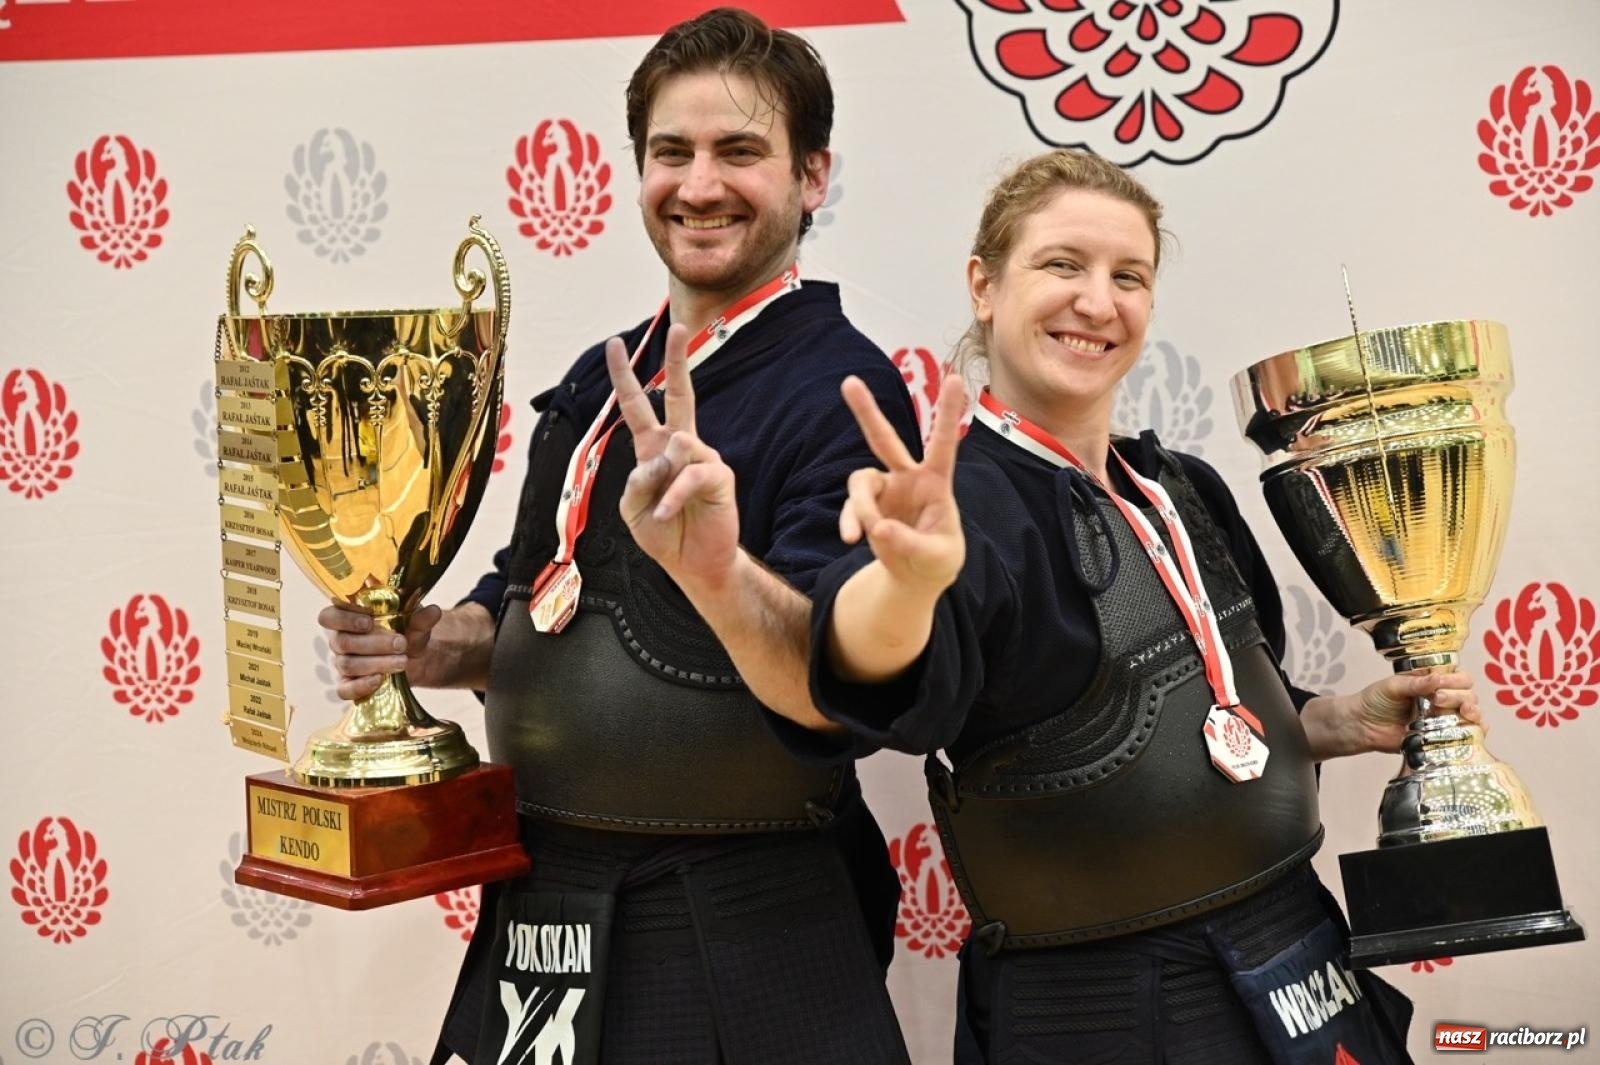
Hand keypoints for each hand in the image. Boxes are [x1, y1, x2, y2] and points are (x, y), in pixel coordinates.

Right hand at [318, 602, 492, 697]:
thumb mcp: (415, 623)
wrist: (412, 656)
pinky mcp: (348, 684)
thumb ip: (421, 618)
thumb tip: (433, 612)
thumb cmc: (405, 631)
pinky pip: (344, 690)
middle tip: (401, 644)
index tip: (368, 622)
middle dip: (373, 644)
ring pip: (347, 664)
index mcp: (348, 618)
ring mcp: (342, 663)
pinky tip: (379, 680)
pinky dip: (360, 686)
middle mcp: (339, 640)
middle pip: (342, 642)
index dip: (344, 619)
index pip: (328, 617)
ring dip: (376, 663)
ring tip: (403, 661)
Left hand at [605, 323, 737, 590]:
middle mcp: (680, 446)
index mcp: (653, 450)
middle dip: (678, 358)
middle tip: (679, 325)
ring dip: (662, 479)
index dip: (625, 375)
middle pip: (679, 394)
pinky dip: (673, 497)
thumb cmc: (663, 534)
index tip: (615, 344)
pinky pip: (691, 474)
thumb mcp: (632, 509)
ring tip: (660, 509)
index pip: (638, 405)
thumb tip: (660, 457)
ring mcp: (702, 458)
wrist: (693, 565)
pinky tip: (666, 514)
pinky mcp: (719, 477)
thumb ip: (637, 482)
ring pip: (678, 444)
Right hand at [838, 373, 966, 595]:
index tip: (955, 378)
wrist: (916, 576)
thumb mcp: (936, 557)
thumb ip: (910, 543)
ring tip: (868, 533)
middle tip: (849, 381)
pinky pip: (851, 508)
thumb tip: (879, 528)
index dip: (948, 412)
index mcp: (936, 482)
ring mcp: (884, 490)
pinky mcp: (867, 507)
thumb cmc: (938, 559)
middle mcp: (908, 478)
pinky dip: (850, 522)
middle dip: (867, 412)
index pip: (943, 443)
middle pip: (885, 439)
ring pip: (860, 481)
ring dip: (860, 505)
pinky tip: (851, 539)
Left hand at [1305, 669, 1482, 759]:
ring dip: (1472, 712)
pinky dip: (1475, 731)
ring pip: (1472, 714)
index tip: (1440, 686)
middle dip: (1460, 697)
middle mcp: (1444, 699)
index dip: (1456, 681)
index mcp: (1433, 683)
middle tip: (1438, 700)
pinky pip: (1467, 735)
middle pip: (1469, 695)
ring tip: (1463, 713)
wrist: (1362, 726)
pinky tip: (1473, 728)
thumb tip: (1438, 678)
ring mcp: (1445, 719)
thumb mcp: (1392, 686)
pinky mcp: (1443, 737)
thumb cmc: (1375, 700)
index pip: (1459, 678)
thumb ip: (1414, 683)